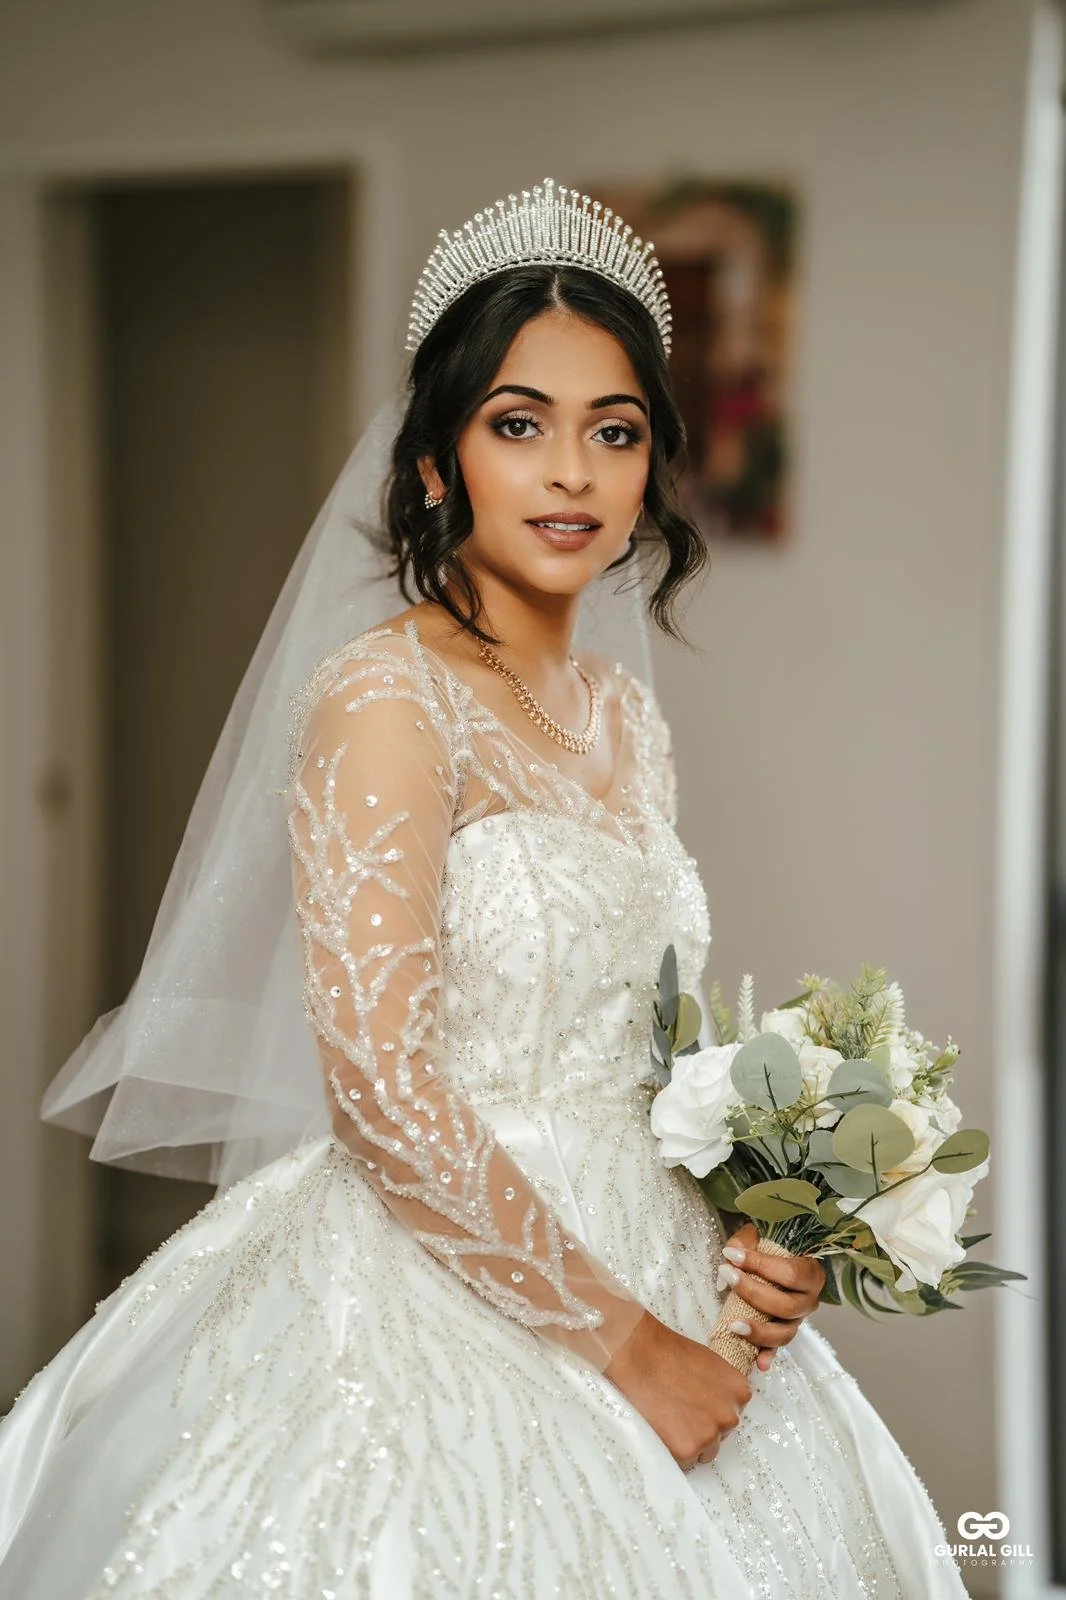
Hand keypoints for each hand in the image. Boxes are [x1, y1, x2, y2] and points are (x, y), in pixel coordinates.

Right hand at [603, 1309, 752, 1470]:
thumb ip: (721, 1389)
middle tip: (679, 1410)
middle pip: (721, 1435)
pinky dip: (673, 1449)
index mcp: (739, 1392)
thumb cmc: (668, 1353)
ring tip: (669, 1417)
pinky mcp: (688, 1450)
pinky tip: (662, 1425)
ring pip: (704, 1451)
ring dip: (690, 1441)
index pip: (731, 1414)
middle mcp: (730, 1416)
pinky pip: (685, 1461)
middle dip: (702, 1427)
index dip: (711, 1410)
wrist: (639, 1355)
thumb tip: (718, 1405)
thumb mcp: (709, 1364)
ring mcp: (710, 1434)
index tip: (695, 1404)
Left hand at [719, 1220, 825, 1372]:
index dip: (761, 1265)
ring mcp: (797, 1321)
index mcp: (810, 1274)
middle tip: (727, 1276)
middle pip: (787, 1306)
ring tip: (733, 1325)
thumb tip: (733, 1254)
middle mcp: (809, 1301)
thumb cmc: (768, 1248)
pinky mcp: (782, 1334)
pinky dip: (767, 1356)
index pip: (791, 1273)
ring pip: (784, 1333)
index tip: (732, 1256)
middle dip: (753, 1292)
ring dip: (758, 1331)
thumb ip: (745, 1241)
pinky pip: (777, 1350)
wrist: (771, 1261)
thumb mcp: (758, 1236)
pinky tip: (759, 1363)